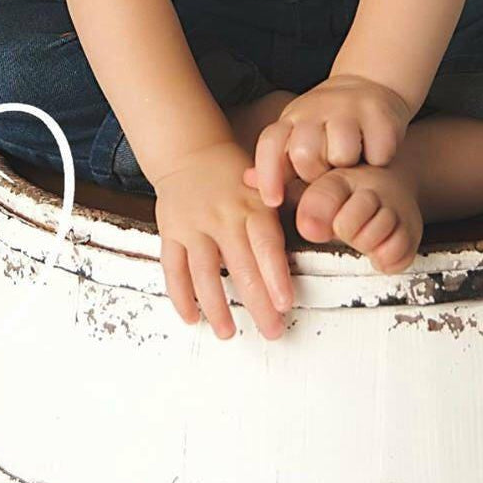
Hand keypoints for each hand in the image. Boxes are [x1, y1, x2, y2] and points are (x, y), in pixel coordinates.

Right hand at [152, 139, 292, 340]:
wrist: (190, 150)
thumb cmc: (234, 173)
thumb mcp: (263, 180)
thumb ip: (279, 209)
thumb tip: (312, 230)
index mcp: (251, 204)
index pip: (265, 244)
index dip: (275, 276)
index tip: (285, 304)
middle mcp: (222, 216)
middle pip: (240, 266)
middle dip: (257, 303)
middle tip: (271, 332)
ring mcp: (193, 225)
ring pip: (204, 272)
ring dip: (216, 306)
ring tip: (229, 333)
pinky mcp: (170, 231)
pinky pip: (173, 268)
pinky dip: (180, 296)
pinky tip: (192, 317)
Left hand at [243, 73, 413, 210]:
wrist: (369, 85)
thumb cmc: (329, 127)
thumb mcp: (300, 139)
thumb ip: (280, 165)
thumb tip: (247, 181)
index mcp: (292, 117)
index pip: (271, 143)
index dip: (268, 175)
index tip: (273, 201)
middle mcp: (315, 107)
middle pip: (305, 154)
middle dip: (316, 172)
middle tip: (328, 169)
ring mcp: (348, 106)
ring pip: (341, 153)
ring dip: (350, 164)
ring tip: (353, 159)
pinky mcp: (379, 112)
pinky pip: (377, 152)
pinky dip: (378, 158)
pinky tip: (375, 150)